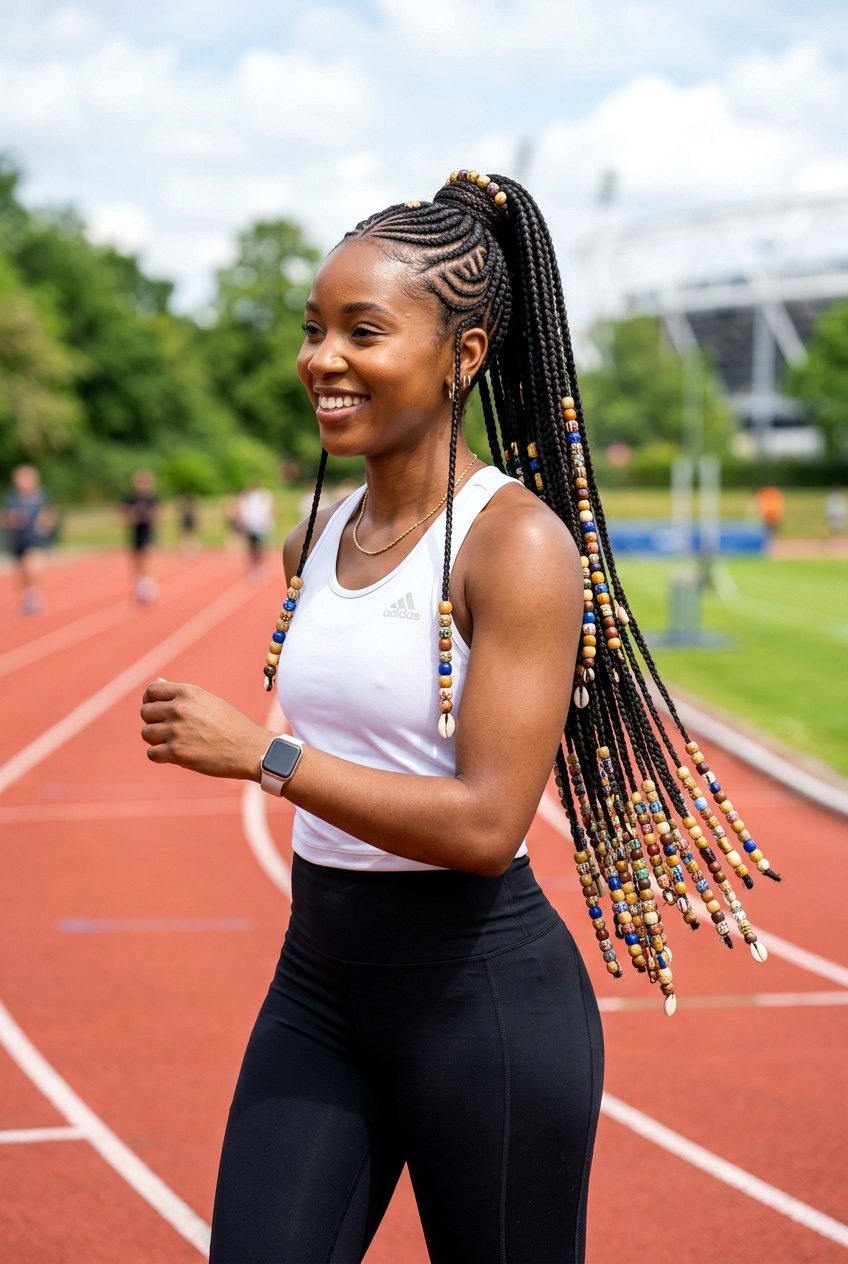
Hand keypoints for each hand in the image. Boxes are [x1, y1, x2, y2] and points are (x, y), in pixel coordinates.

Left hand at [140, 678, 271, 779]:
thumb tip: (159, 682)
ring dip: (156, 740)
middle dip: (153, 722)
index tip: (156, 710)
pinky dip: (160, 756)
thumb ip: (182, 694)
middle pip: (145, 712)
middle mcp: (179, 708)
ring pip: (146, 733)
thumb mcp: (208, 701)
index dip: (150, 700)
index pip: (152, 690)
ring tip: (173, 743)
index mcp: (188, 692)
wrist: (248, 749)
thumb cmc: (231, 725)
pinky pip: (152, 754)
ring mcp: (176, 730)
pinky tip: (173, 756)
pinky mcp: (176, 752)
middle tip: (168, 730)